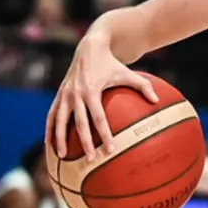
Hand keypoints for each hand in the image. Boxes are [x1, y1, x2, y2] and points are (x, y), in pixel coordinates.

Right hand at [46, 35, 158, 160]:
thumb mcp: (128, 73)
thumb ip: (143, 86)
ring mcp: (65, 94)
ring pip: (60, 121)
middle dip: (84, 142)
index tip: (110, 150)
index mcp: (92, 90)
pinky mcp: (59, 95)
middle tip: (90, 159)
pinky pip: (52, 115)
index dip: (104, 134)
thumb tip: (157, 101)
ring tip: (62, 156)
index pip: (98, 118)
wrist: (90, 48)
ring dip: (60, 139)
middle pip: (79, 123)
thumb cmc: (112, 63)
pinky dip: (50, 129)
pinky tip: (50, 143)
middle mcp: (76, 94)